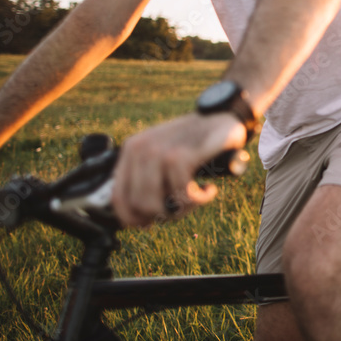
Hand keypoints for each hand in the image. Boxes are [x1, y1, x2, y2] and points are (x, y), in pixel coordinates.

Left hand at [111, 113, 247, 226]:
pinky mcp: (180, 156)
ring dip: (183, 209)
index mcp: (132, 150)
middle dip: (163, 215)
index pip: (118, 197)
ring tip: (198, 197)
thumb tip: (138, 220)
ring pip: (157, 205)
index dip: (132, 218)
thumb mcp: (163, 157)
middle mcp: (140, 150)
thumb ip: (147, 180)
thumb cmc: (194, 143)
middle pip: (139, 205)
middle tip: (183, 206)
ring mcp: (158, 152)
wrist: (222, 117)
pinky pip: (183, 196)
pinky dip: (200, 199)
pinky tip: (209, 189)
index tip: (149, 223)